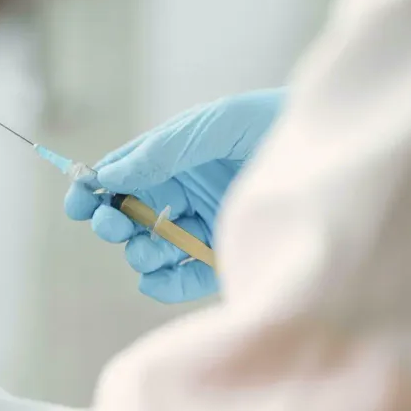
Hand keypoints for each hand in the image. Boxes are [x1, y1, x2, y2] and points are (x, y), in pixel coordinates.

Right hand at [64, 88, 284, 301]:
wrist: (333, 154)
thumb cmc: (272, 125)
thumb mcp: (213, 125)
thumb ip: (161, 151)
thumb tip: (110, 175)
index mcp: (173, 161)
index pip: (122, 177)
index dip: (93, 189)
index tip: (76, 202)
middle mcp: (183, 197)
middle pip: (129, 218)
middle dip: (113, 223)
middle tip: (112, 224)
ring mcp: (202, 231)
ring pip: (150, 251)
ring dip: (140, 252)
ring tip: (148, 248)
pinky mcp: (223, 262)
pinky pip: (180, 281)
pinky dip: (163, 284)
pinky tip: (157, 278)